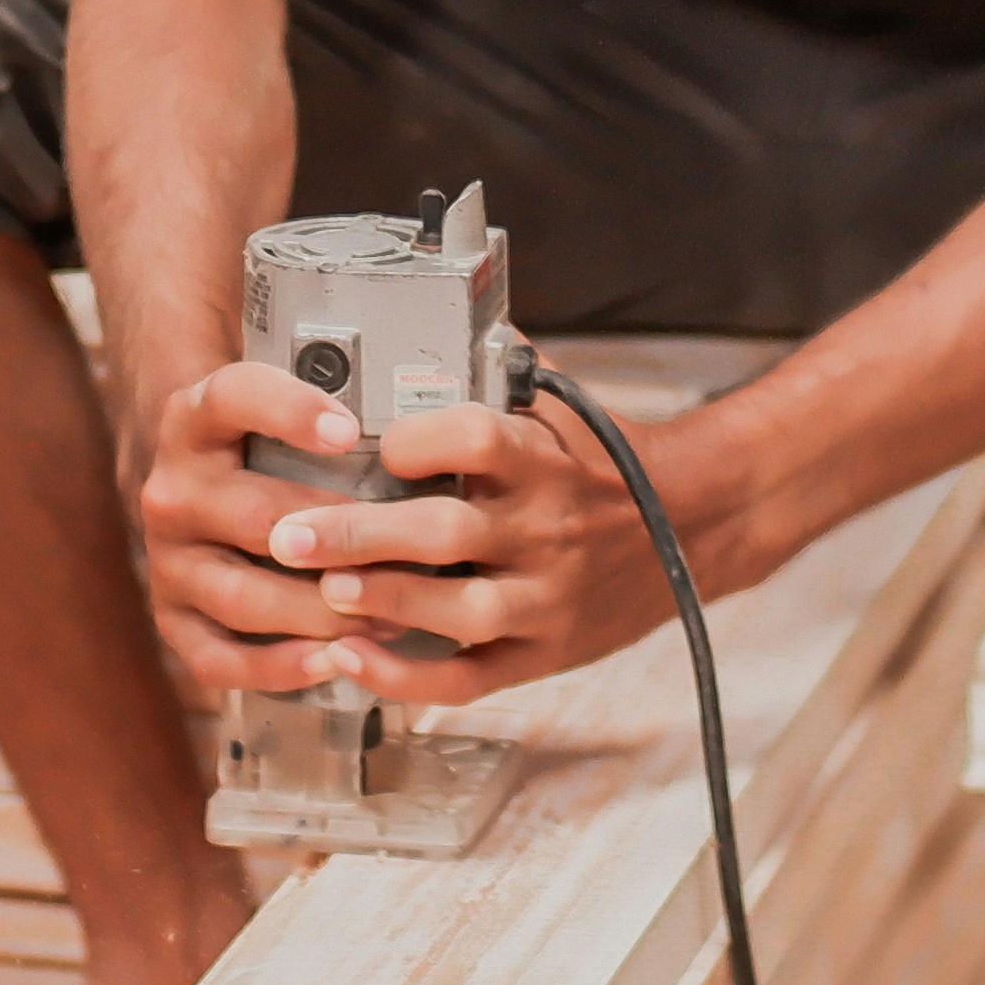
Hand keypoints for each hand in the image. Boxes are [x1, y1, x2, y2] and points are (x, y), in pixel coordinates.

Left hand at [128, 362, 684, 708]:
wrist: (695, 525)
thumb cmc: (604, 462)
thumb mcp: (563, 407)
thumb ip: (496, 369)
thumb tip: (436, 306)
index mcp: (545, 460)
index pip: (478, 440)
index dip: (420, 441)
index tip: (373, 443)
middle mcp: (545, 529)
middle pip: (448, 534)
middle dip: (361, 535)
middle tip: (289, 534)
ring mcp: (545, 598)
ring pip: (457, 613)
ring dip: (384, 604)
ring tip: (323, 593)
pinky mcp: (542, 654)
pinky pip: (469, 678)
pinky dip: (407, 677)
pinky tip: (352, 660)